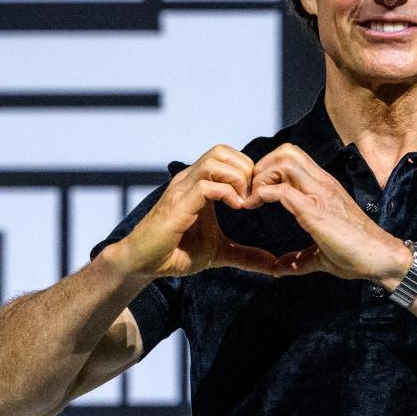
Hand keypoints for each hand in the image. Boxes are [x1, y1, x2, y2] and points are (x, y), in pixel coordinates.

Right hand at [116, 145, 276, 278]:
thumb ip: (246, 255)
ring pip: (215, 160)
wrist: (143, 265)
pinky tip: (235, 208)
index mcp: (200, 184)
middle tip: (254, 196)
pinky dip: (227, 193)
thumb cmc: (176, 253)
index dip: (248, 171)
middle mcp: (189, 180)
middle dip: (245, 169)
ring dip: (237, 178)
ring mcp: (182, 189)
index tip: (257, 196)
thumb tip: (274, 265)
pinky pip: (205, 185)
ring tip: (244, 202)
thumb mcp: (219, 253)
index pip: (227, 156)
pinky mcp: (177, 204)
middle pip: (222, 150)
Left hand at [244, 144, 411, 285]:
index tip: (257, 193)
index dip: (269, 169)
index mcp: (324, 188)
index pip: (293, 157)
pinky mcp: (316, 211)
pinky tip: (253, 207)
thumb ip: (299, 258)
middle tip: (251, 192)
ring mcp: (320, 194)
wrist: (382, 260)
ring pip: (283, 161)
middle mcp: (322, 184)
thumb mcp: (322, 254)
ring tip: (252, 199)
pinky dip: (262, 194)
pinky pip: (282, 190)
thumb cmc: (358, 255)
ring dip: (261, 177)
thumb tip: (279, 268)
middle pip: (286, 151)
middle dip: (262, 167)